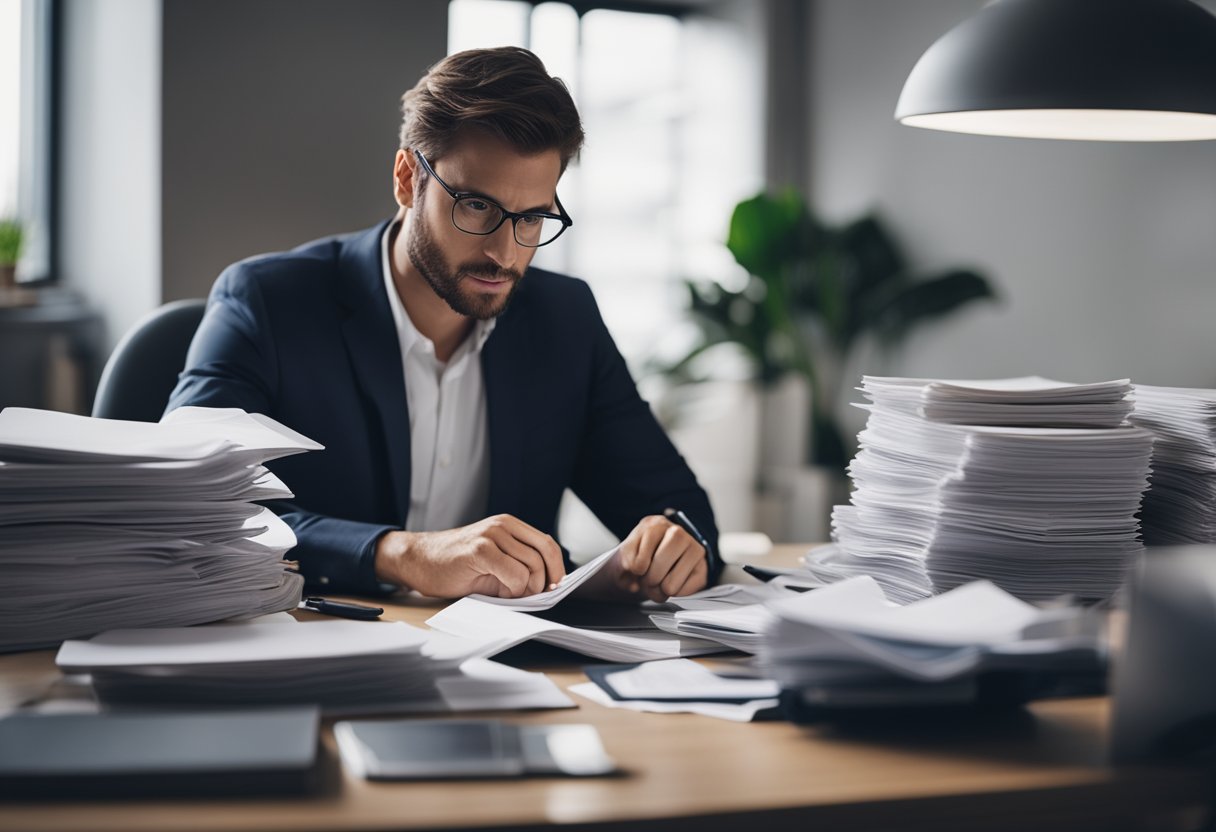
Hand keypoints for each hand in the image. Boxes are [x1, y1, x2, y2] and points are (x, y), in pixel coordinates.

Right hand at [373, 515, 564, 598]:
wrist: (419, 560)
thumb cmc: (455, 564)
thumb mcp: (493, 559)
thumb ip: (518, 564)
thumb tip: (546, 584)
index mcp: (509, 525)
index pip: (547, 543)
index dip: (556, 567)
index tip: (554, 586)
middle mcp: (502, 525)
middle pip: (544, 553)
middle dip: (543, 581)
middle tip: (531, 595)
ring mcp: (491, 535)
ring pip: (531, 565)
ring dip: (526, 588)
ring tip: (508, 594)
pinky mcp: (480, 549)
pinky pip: (514, 574)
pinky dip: (514, 589)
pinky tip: (500, 593)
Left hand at [609, 514, 708, 602]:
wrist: (658, 559)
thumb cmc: (641, 555)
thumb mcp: (626, 555)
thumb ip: (626, 563)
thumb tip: (634, 582)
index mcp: (655, 525)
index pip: (640, 559)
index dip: (636, 569)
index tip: (637, 569)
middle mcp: (678, 532)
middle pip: (659, 568)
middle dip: (649, 580)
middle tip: (647, 579)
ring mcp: (694, 549)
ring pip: (670, 585)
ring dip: (660, 590)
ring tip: (659, 582)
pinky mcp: (703, 568)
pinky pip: (684, 592)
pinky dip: (674, 593)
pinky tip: (673, 582)